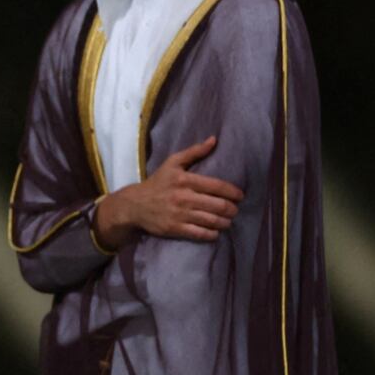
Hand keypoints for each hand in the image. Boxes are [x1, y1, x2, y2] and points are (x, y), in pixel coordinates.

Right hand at [94, 136, 243, 246]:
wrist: (135, 205)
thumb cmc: (157, 182)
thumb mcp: (172, 163)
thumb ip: (194, 151)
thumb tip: (214, 140)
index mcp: (185, 179)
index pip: (217, 186)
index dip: (233, 192)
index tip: (239, 196)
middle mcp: (183, 197)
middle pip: (218, 205)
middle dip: (232, 209)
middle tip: (235, 210)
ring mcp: (179, 214)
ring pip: (212, 220)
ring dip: (225, 222)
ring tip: (227, 221)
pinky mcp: (175, 228)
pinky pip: (201, 234)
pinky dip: (212, 234)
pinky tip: (215, 231)